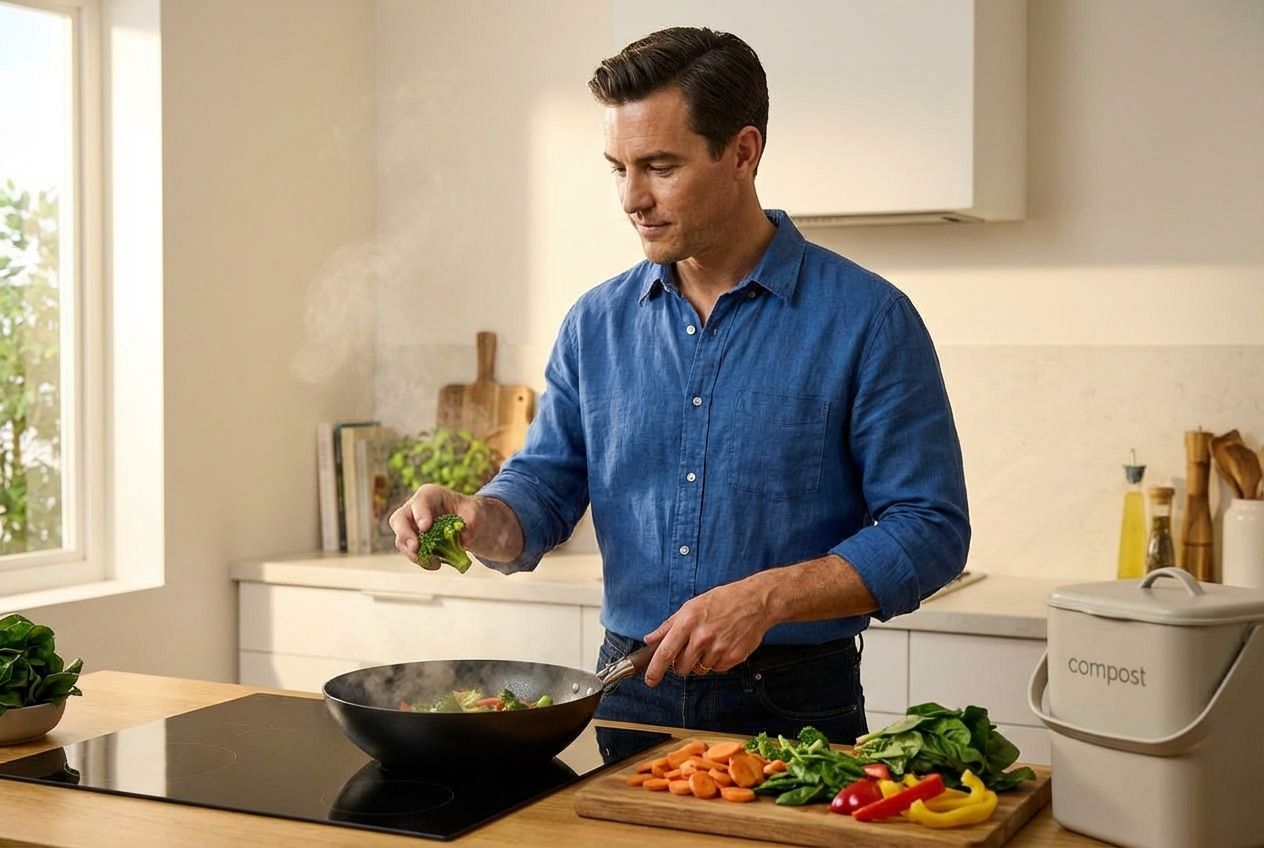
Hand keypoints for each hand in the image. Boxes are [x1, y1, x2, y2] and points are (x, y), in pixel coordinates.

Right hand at [389, 484, 526, 565]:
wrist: (469, 524)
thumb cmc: (469, 512)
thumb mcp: (476, 513)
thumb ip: (471, 523)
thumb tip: (462, 539)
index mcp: (429, 495)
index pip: (420, 501)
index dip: (420, 514)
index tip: (426, 527)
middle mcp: (414, 509)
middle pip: (398, 519)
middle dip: (405, 534)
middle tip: (416, 547)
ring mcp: (410, 526)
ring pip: (401, 540)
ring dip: (413, 553)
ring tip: (434, 562)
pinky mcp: (413, 542)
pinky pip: (411, 553)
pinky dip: (421, 560)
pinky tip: (436, 564)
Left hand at [641, 579, 773, 686]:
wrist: (755, 601)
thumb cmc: (722, 601)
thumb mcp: (691, 606)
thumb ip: (668, 625)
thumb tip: (650, 640)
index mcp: (688, 622)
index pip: (666, 652)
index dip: (655, 669)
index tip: (650, 680)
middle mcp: (702, 637)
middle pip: (681, 667)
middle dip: (680, 665)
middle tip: (688, 652)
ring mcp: (719, 648)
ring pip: (699, 670)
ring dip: (700, 662)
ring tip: (710, 642)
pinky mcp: (733, 657)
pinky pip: (716, 669)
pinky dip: (716, 662)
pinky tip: (722, 645)